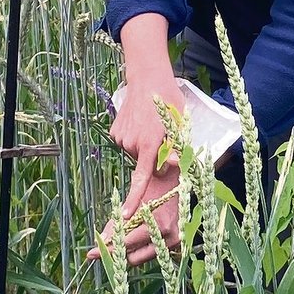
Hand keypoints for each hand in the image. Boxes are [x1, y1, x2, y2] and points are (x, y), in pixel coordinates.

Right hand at [87, 60, 184, 263]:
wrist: (147, 77)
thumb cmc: (168, 100)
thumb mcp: (179, 124)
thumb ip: (176, 148)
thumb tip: (173, 167)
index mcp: (150, 144)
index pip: (141, 178)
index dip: (134, 199)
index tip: (124, 215)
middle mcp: (132, 143)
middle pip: (145, 164)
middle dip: (154, 158)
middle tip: (162, 136)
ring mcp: (121, 137)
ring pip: (136, 153)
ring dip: (144, 147)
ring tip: (151, 125)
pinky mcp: (114, 131)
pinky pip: (127, 143)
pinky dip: (135, 138)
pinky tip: (140, 122)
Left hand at [88, 157, 181, 264]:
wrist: (179, 177)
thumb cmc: (155, 183)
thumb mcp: (133, 199)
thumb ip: (117, 221)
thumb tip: (100, 240)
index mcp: (159, 224)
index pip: (127, 244)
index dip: (107, 249)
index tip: (91, 253)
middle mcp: (168, 236)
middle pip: (134, 258)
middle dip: (116, 253)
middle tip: (100, 248)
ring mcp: (174, 241)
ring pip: (141, 258)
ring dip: (126, 252)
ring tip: (113, 242)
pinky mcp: (176, 242)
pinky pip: (150, 252)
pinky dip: (138, 248)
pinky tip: (128, 238)